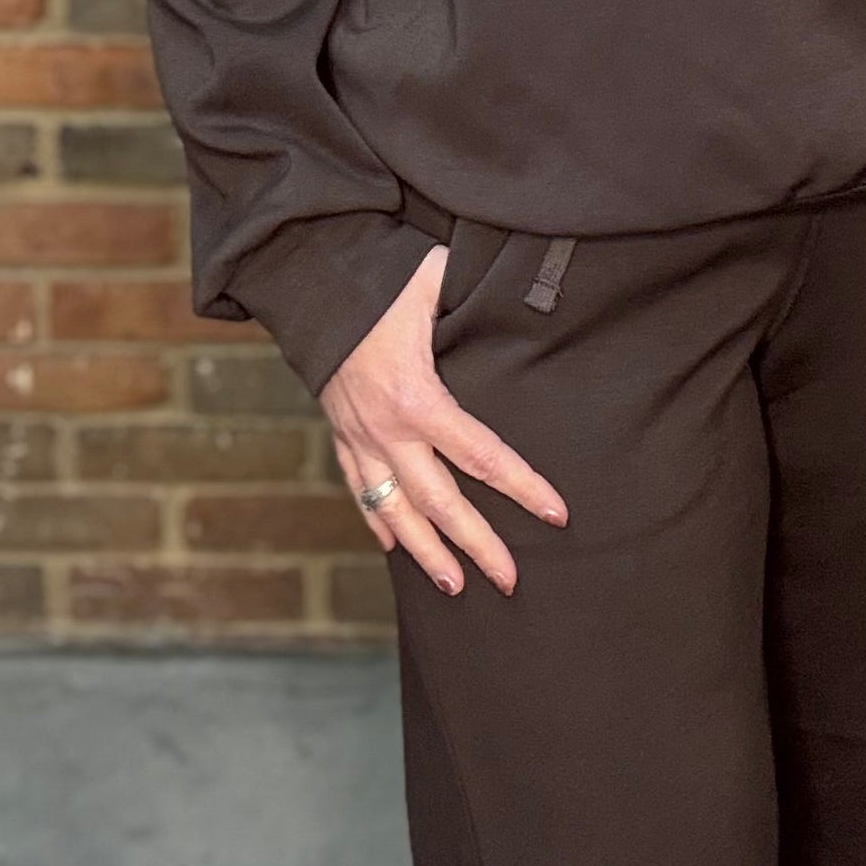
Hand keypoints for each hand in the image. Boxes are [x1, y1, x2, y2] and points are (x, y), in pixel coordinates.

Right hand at [322, 244, 568, 596]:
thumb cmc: (379, 278)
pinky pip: (360, 489)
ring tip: (455, 587)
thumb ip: (477, 291)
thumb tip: (525, 289)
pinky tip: (396, 548)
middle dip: (477, 544)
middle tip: (510, 580)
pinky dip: (378, 521)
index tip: (557, 514)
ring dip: (426, 552)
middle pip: (440, 503)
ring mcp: (359, 437)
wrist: (308, 282)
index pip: (482, 456)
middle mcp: (387, 429)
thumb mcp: (434, 278)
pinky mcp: (340, 432)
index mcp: (418, 397)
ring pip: (394, 510)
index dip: (523, 488)